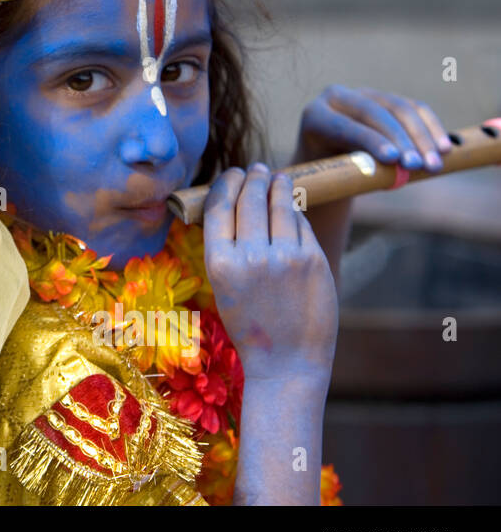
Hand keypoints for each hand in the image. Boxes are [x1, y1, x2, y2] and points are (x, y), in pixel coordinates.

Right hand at [203, 164, 337, 380]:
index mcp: (219, 263)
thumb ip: (228, 247)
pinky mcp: (313, 261)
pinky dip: (295, 215)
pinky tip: (292, 210)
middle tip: (257, 169)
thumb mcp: (224, 286)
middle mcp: (250, 256)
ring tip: (277, 178)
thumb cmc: (251, 325)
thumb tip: (238, 202)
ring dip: (278, 186)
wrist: (286, 363)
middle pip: (251, 199)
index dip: (226, 184)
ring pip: (280, 206)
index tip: (232, 174)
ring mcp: (285, 257)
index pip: (220, 206)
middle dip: (254, 178)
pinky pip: (301, 226)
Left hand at [295, 85, 451, 171]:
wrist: (329, 156)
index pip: (345, 126)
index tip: (393, 160)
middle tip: (419, 167)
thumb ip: (353, 172)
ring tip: (435, 165)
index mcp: (316, 117)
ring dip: (422, 138)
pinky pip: (415, 109)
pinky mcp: (388, 98)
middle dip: (401, 141)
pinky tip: (444, 149)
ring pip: (400, 109)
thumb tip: (392, 175)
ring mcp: (365, 94)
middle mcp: (338, 98)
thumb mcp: (332, 174)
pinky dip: (432, 129)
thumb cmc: (329, 172)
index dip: (370, 141)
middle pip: (375, 114)